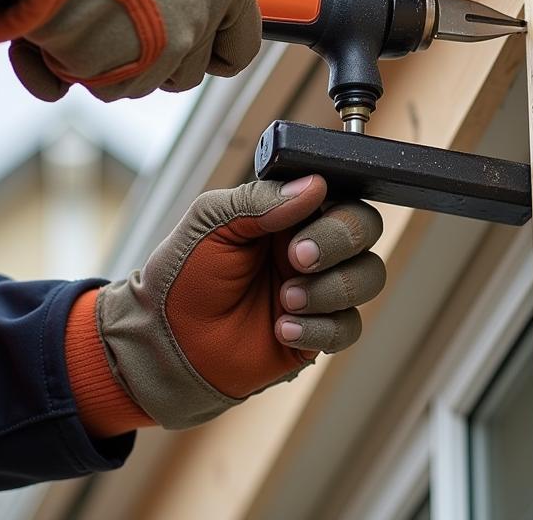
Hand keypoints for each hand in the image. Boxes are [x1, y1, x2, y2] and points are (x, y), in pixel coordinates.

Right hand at [0, 0, 261, 100]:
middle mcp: (202, 17)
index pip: (240, 42)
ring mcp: (165, 48)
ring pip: (141, 80)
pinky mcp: (120, 70)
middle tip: (120, 26)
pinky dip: (71, 68)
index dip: (213, 48)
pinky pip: (100, 84)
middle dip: (155, 58)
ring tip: (77, 14)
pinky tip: (51, 34)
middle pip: (187, 70)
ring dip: (111, 61)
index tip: (192, 47)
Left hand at [66, 176, 385, 431]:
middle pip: (365, 228)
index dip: (335, 204)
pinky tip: (282, 329)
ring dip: (331, 288)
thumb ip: (259, 200)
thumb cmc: (181, 276)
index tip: (304, 219)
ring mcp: (318, 288)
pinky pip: (349, 326)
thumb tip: (315, 186)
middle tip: (296, 258)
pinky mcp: (318, 333)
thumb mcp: (210, 222)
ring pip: (368, 275)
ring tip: (284, 300)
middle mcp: (312, 244)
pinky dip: (320, 327)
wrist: (164, 346)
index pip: (340, 191)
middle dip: (338, 241)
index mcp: (289, 210)